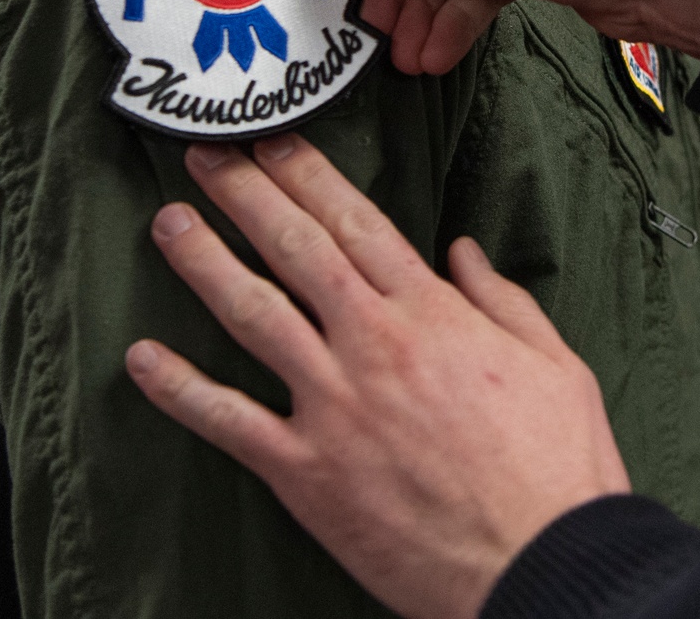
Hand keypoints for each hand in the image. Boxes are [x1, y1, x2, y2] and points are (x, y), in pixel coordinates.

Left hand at [125, 136, 629, 618]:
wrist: (540, 557)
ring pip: (253, 315)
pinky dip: (180, 388)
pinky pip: (228, 420)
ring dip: (204, 264)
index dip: (309, 175)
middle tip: (205, 156)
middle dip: (246, 194)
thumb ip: (503, 299)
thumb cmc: (556, 465)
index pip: (357, 222)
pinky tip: (143, 359)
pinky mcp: (306, 472)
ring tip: (168, 225)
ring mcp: (333, 406)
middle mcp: (375, 345)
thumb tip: (464, 252)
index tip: (275, 142)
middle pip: (296, 249)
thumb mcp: (554, 361)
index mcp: (434, 313)